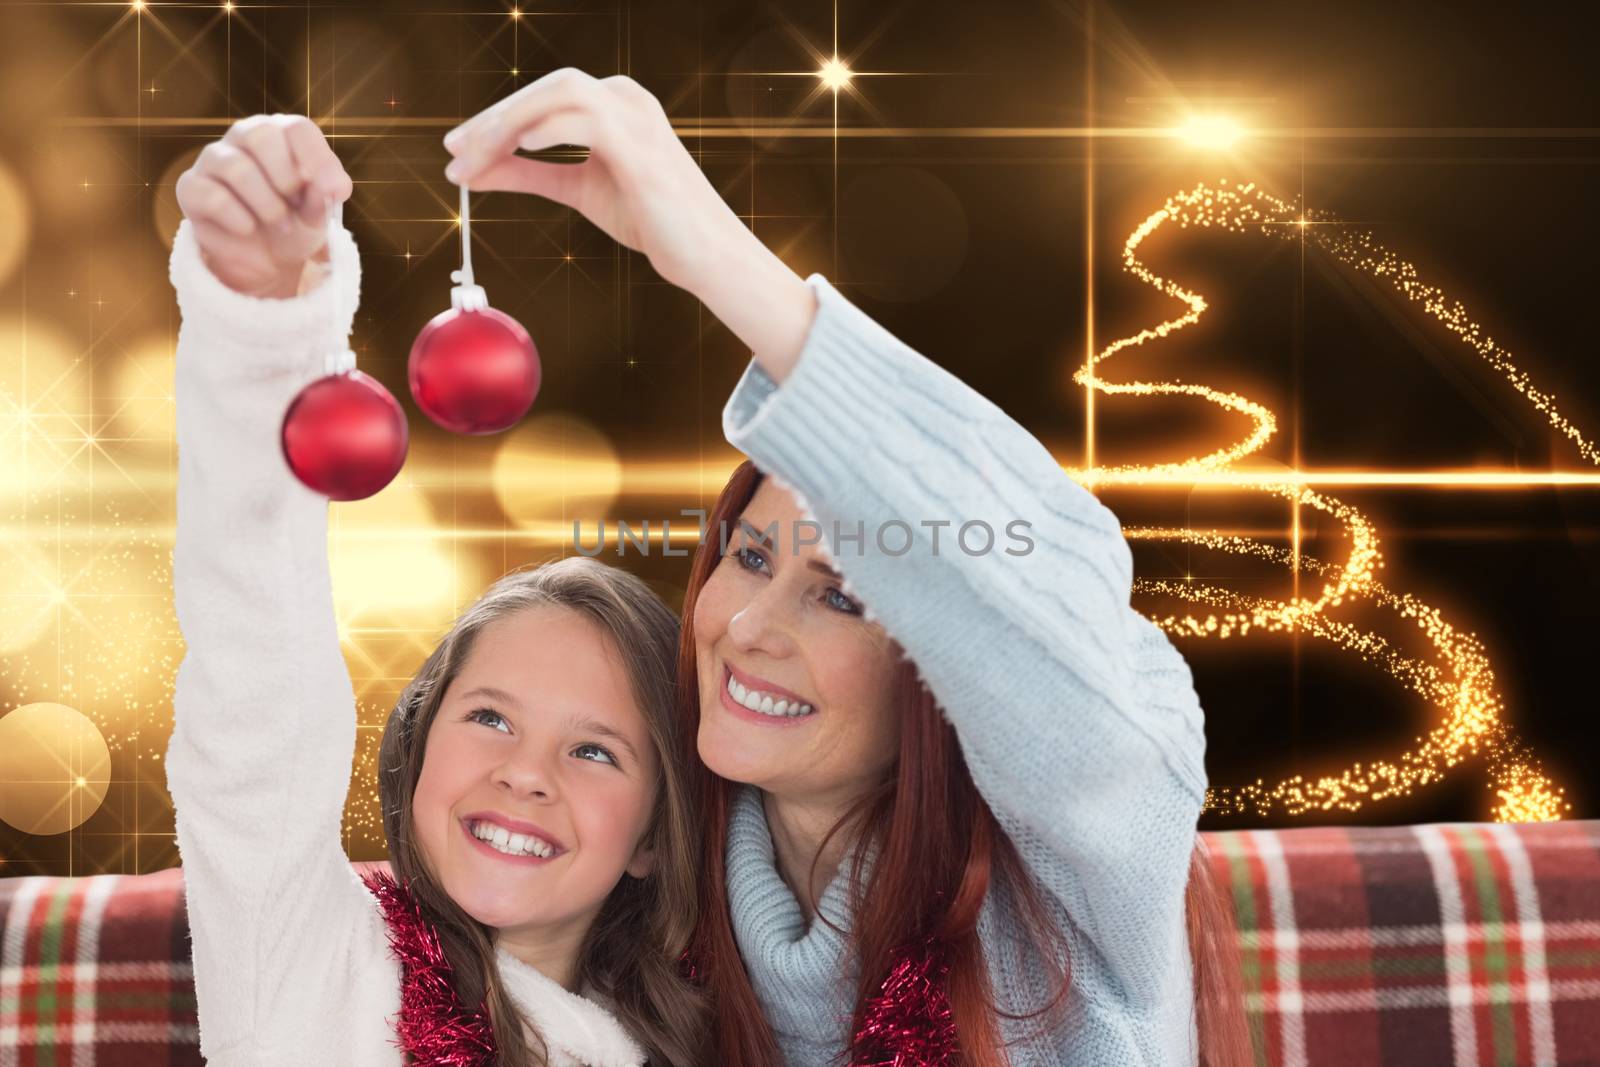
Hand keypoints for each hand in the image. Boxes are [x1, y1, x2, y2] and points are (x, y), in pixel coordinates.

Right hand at [176, 114, 353, 297]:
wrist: (266, 259)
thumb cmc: (296, 222)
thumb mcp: (318, 213)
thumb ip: (326, 195)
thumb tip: (336, 185)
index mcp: (281, 133)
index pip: (297, 128)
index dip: (316, 160)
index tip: (328, 192)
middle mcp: (244, 136)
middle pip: (260, 136)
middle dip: (284, 180)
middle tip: (293, 206)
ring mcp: (214, 159)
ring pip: (236, 168)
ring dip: (266, 205)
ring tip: (279, 223)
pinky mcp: (191, 187)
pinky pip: (212, 197)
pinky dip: (238, 219)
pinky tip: (247, 228)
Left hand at [441, 68, 743, 292]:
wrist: (704, 254)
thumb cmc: (651, 219)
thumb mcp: (578, 190)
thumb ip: (529, 174)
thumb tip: (474, 171)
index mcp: (614, 105)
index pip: (544, 97)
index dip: (495, 118)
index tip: (457, 149)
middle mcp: (626, 100)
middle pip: (546, 89)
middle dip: (494, 118)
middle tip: (453, 151)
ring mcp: (636, 119)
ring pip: (560, 96)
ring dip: (509, 123)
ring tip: (474, 157)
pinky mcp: (641, 148)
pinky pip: (586, 122)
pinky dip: (548, 129)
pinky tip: (518, 146)